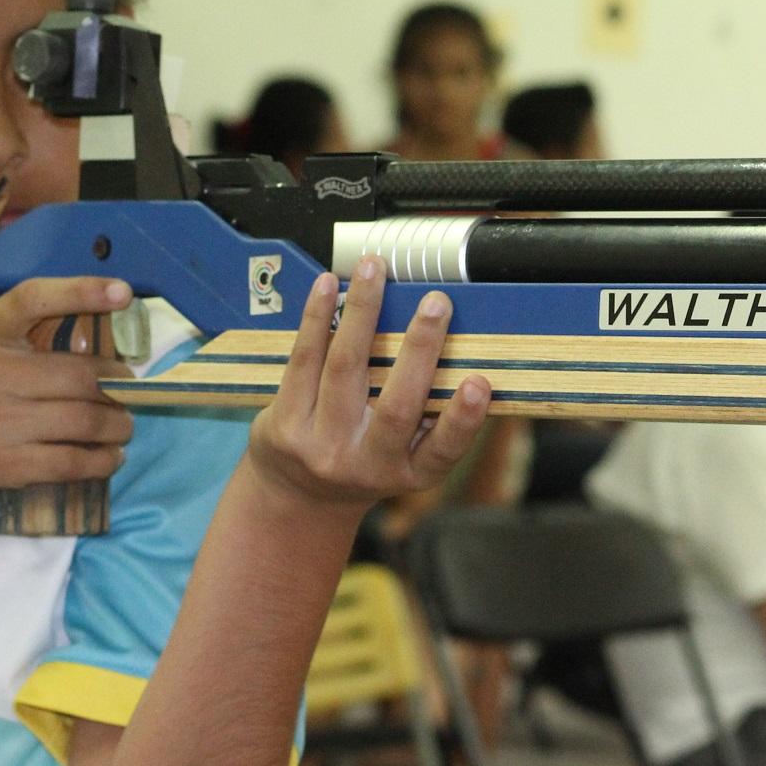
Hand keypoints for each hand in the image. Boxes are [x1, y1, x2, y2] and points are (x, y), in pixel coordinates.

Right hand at [0, 276, 135, 513]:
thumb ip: (11, 344)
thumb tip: (86, 347)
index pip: (33, 298)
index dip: (81, 291)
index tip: (122, 292)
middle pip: (83, 375)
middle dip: (121, 387)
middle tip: (131, 390)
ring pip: (85, 421)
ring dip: (118, 426)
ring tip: (124, 426)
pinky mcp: (2, 465)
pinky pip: (70, 462)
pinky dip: (101, 461)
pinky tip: (109, 458)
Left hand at [242, 257, 489, 514]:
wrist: (298, 495)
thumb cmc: (366, 462)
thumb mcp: (405, 457)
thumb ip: (431, 417)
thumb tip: (455, 344)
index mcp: (409, 472)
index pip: (443, 450)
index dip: (464, 419)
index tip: (480, 384)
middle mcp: (367, 465)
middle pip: (397, 406)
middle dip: (420, 349)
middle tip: (437, 304)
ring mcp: (322, 446)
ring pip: (346, 369)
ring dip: (363, 311)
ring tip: (375, 270)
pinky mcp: (285, 424)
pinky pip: (304, 359)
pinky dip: (318, 318)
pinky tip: (329, 286)